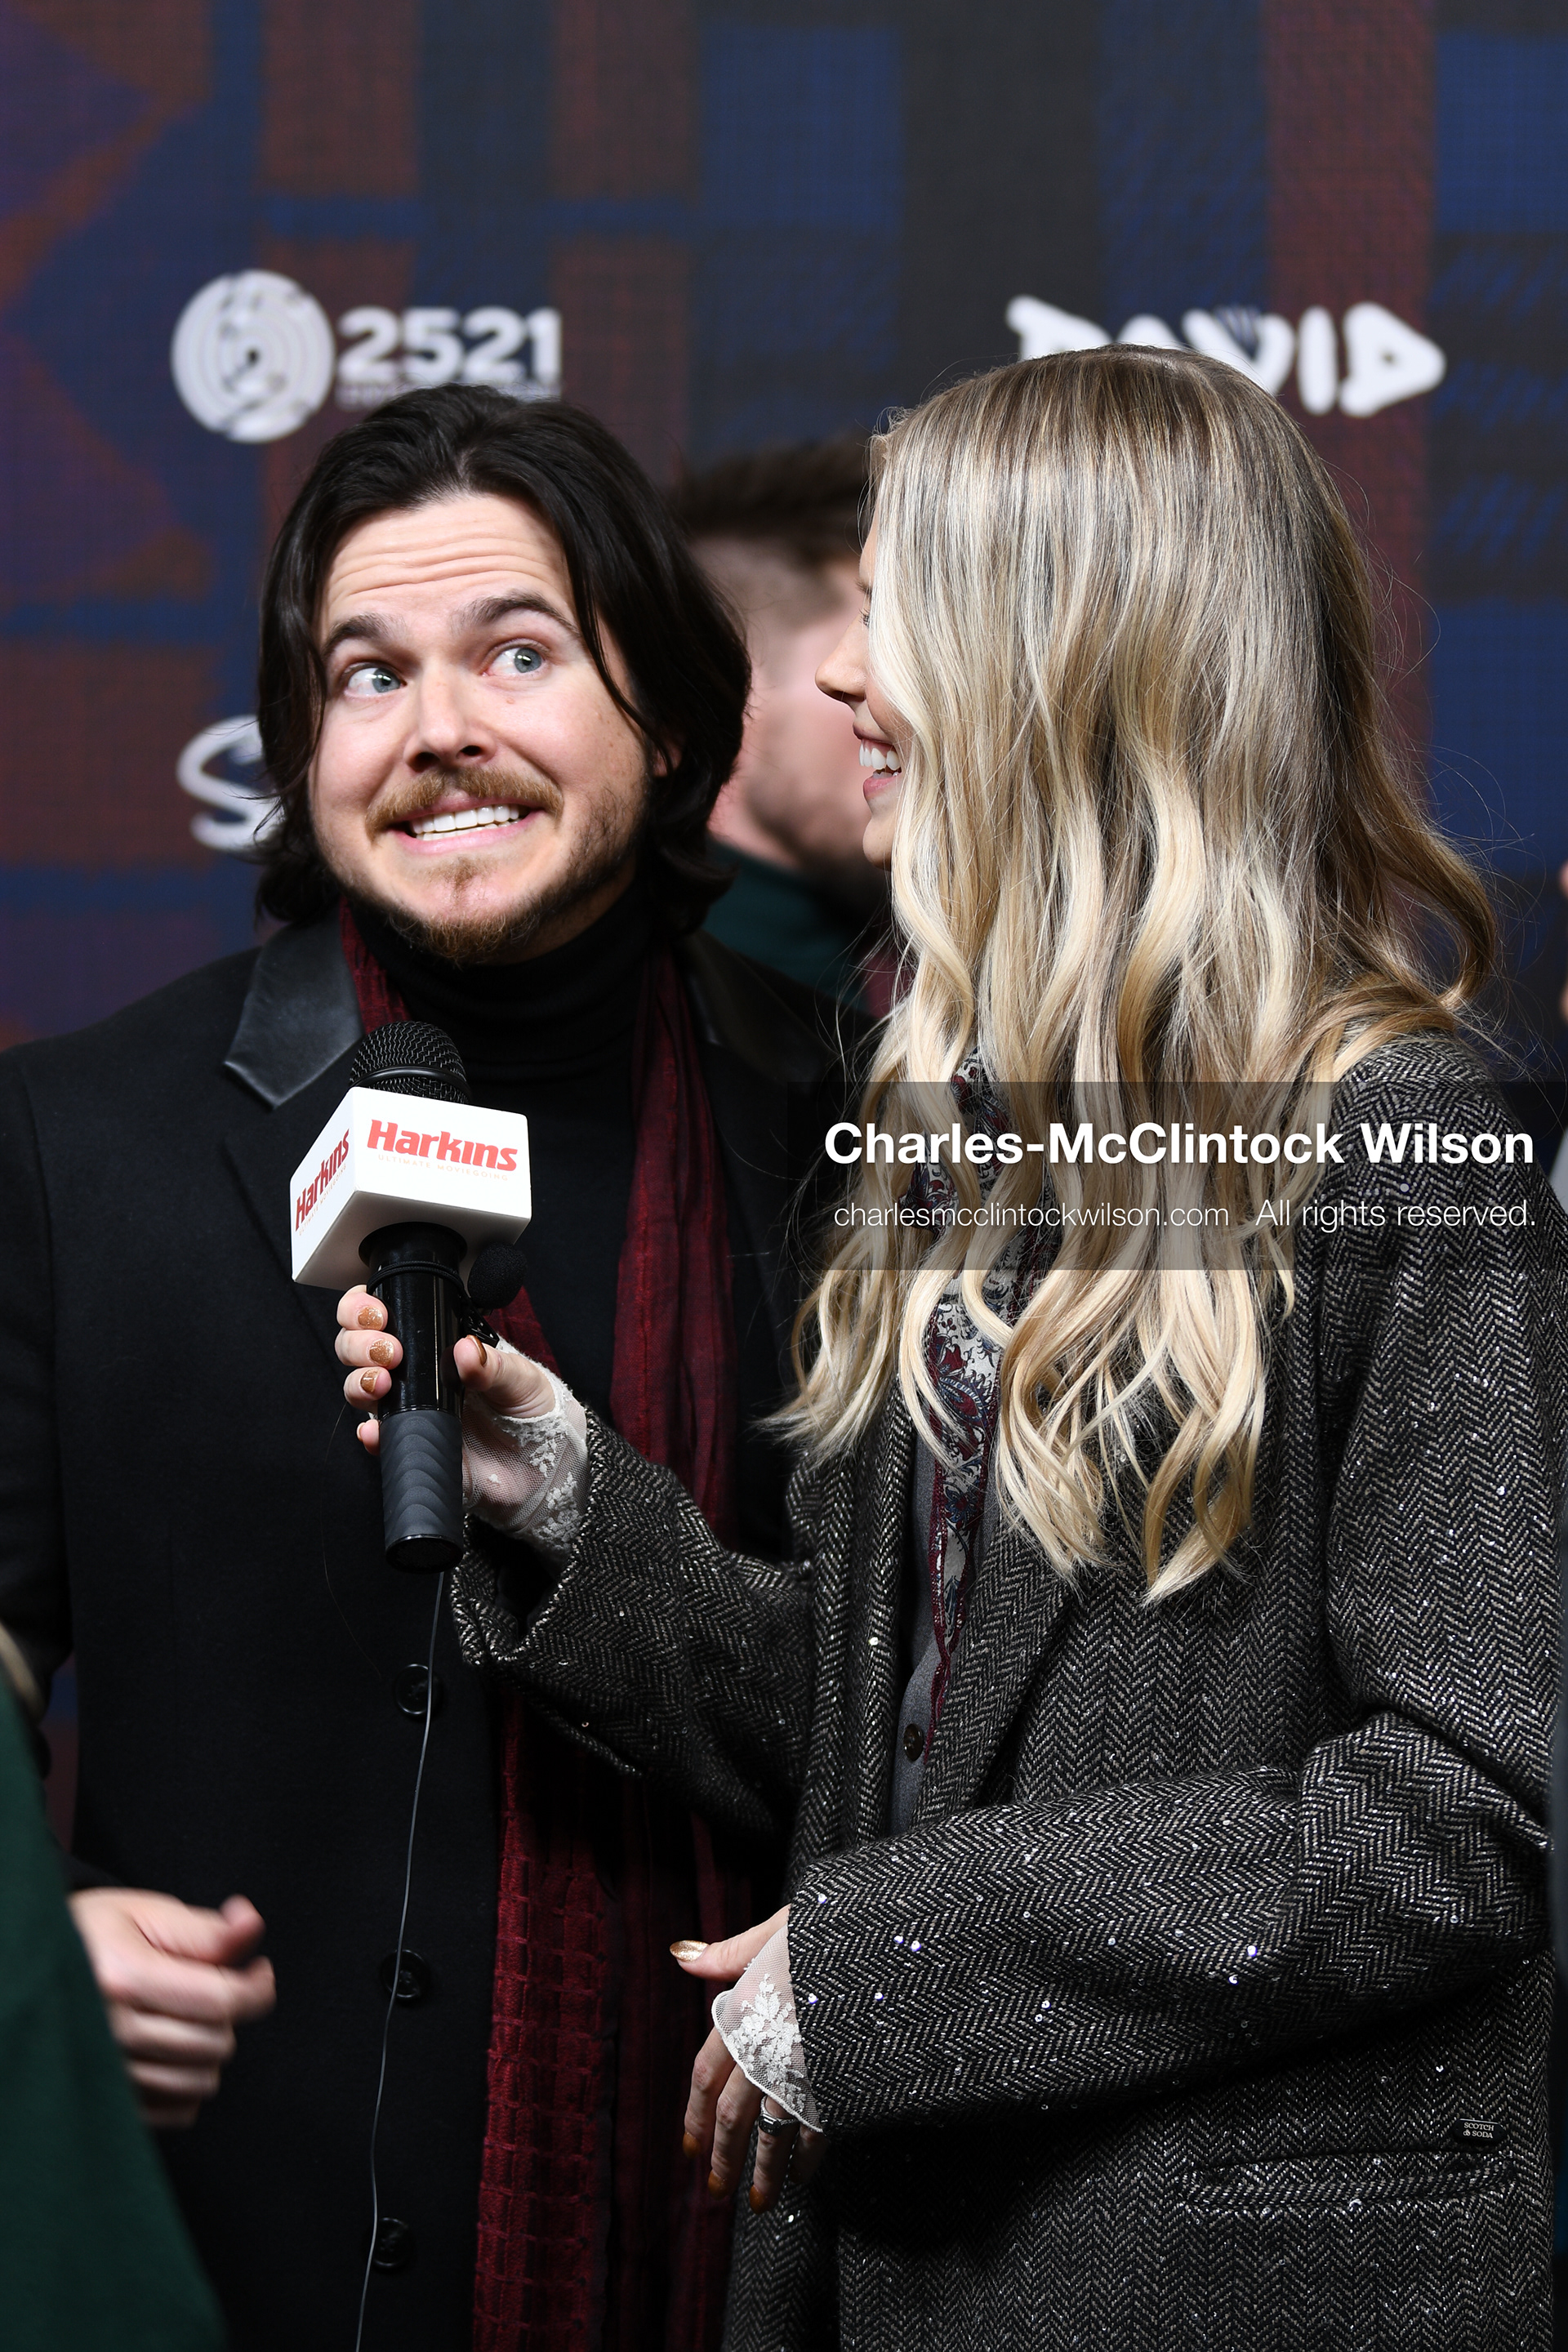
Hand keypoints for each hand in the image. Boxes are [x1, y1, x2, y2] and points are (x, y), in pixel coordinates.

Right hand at [69, 1888, 276, 2128]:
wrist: (42, 1970)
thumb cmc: (99, 1934)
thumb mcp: (148, 1913)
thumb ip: (206, 1930)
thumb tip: (252, 1927)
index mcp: (122, 1978)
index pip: (221, 2001)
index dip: (257, 1986)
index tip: (260, 1970)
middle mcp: (110, 2034)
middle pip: (217, 2042)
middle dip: (228, 2011)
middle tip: (207, 1986)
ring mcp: (106, 2075)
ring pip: (203, 2080)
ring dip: (209, 2047)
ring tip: (185, 2015)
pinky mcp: (108, 2103)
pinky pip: (180, 2110)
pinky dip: (188, 2082)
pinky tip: (171, 2048)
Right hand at [335, 1284, 553, 1454]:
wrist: (542, 1465)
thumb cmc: (531, 1410)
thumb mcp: (521, 1378)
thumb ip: (494, 1364)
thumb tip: (466, 1349)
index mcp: (435, 1345)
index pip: (384, 1316)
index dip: (364, 1308)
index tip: (379, 1314)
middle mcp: (413, 1374)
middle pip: (357, 1348)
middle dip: (358, 1343)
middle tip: (388, 1351)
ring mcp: (408, 1409)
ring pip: (358, 1388)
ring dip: (359, 1381)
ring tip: (381, 1382)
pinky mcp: (411, 1445)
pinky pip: (379, 1439)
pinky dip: (371, 1433)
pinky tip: (376, 1429)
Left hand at [674, 1907, 826, 2212]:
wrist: (876, 1944)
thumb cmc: (825, 1930)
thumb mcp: (774, 1930)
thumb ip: (729, 1953)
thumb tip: (682, 1956)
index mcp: (741, 2011)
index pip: (705, 2075)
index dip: (694, 2115)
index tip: (690, 2148)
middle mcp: (760, 2048)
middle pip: (732, 2117)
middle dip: (724, 2157)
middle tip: (718, 2191)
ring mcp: (796, 2070)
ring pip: (769, 2134)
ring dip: (762, 2174)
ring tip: (757, 2203)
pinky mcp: (831, 2082)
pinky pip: (813, 2130)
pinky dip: (806, 2157)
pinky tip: (804, 2175)